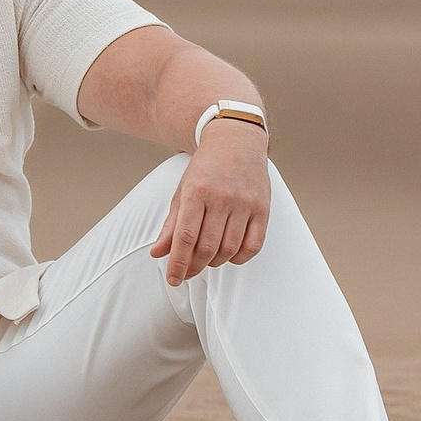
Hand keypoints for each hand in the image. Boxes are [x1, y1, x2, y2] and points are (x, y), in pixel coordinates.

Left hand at [150, 124, 270, 285]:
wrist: (235, 141)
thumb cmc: (205, 170)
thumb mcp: (182, 191)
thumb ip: (170, 224)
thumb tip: (158, 254)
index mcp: (196, 191)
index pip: (185, 237)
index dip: (178, 263)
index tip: (173, 279)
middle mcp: (221, 197)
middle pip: (207, 247)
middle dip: (194, 267)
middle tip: (187, 273)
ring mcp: (244, 203)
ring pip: (229, 249)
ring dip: (215, 262)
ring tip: (206, 260)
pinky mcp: (262, 208)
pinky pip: (253, 245)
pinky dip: (239, 257)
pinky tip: (229, 255)